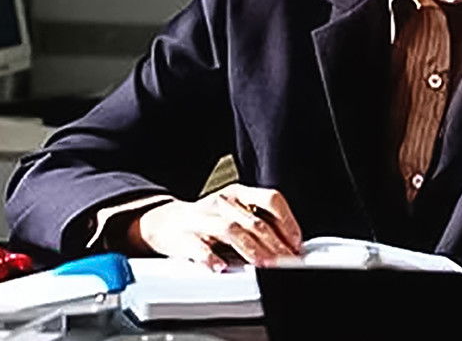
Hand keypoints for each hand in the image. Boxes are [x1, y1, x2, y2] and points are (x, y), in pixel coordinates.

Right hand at [128, 184, 302, 270]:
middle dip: (274, 244)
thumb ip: (259, 222)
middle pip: (254, 221)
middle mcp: (222, 202)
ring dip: (251, 250)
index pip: (270, 200)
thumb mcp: (235, 212)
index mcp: (238, 194)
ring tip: (263, 266)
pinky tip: (220, 267)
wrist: (165, 222)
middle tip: (286, 262)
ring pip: (231, 230)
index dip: (287, 222)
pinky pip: (198, 246)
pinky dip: (210, 257)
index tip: (296, 243)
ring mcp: (202, 218)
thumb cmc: (207, 219)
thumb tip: (290, 242)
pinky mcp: (183, 236)